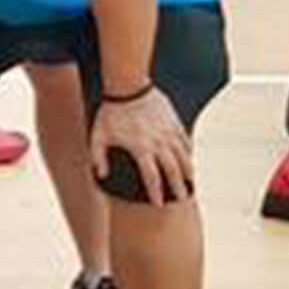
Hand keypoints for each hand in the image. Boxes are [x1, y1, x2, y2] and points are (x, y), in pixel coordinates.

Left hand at [90, 87, 195, 204]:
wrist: (127, 85)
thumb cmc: (110, 112)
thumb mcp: (98, 135)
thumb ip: (98, 157)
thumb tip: (101, 176)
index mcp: (141, 148)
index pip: (151, 177)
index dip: (156, 192)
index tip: (159, 203)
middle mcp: (158, 143)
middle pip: (172, 170)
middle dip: (178, 187)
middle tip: (181, 198)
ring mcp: (168, 132)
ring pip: (183, 156)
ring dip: (187, 171)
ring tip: (190, 183)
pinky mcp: (174, 122)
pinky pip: (184, 140)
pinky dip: (188, 152)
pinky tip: (189, 159)